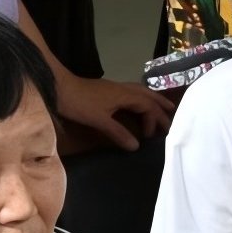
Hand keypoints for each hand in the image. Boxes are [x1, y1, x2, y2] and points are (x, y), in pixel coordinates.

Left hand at [55, 74, 173, 151]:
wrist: (58, 86)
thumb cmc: (79, 103)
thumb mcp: (99, 120)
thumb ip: (118, 133)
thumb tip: (136, 147)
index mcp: (125, 96)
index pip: (148, 107)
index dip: (153, 121)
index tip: (150, 136)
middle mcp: (123, 89)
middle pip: (148, 95)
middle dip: (161, 105)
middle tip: (173, 115)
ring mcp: (115, 87)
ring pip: (141, 91)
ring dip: (153, 99)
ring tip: (163, 106)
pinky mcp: (108, 89)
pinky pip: (133, 91)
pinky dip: (142, 97)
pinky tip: (139, 103)